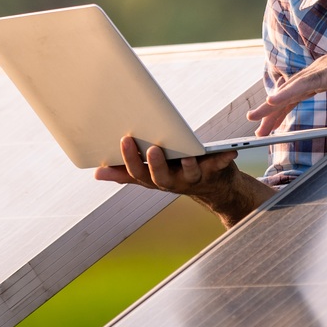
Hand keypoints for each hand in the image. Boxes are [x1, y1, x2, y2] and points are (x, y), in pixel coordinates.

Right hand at [94, 134, 239, 192]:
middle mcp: (173, 182)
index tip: (124, 139)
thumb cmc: (176, 173)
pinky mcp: (215, 171)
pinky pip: (219, 166)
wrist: (214, 187)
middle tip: (152, 149)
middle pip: (162, 177)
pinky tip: (230, 152)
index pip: (138, 173)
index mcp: (155, 180)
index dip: (130, 159)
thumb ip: (124, 173)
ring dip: (190, 165)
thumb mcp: (149, 175)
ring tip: (188, 154)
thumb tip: (96, 173)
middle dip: (156, 165)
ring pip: (190, 174)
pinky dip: (224, 159)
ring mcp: (194, 178)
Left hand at [246, 32, 326, 133]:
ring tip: (256, 117)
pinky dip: (286, 93)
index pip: (297, 96)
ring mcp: (321, 70)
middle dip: (271, 112)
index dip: (282, 109)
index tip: (271, 123)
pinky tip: (272, 101)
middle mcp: (318, 72)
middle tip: (257, 128)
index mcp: (324, 77)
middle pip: (288, 94)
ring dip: (272, 105)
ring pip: (290, 90)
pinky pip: (303, 85)